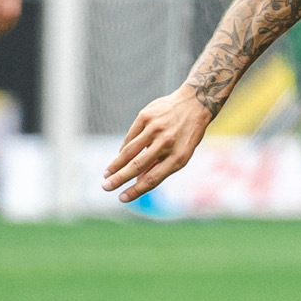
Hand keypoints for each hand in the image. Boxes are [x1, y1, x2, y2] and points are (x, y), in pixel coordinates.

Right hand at [104, 87, 214, 202]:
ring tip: (106, 175)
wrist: (195, 102)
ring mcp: (155, 128)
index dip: (136, 190)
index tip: (122, 198)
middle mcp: (166, 143)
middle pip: (138, 166)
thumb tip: (137, 183)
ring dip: (116, 165)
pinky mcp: (146, 116)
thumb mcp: (182, 153)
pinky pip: (130, 136)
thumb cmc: (187, 134)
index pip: (153, 179)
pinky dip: (124, 149)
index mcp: (178, 156)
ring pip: (129, 151)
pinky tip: (119, 157)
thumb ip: (160, 167)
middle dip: (119, 179)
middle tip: (105, 188)